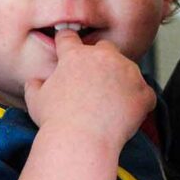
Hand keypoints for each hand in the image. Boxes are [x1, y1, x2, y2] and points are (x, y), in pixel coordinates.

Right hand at [23, 31, 155, 148]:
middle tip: (94, 83)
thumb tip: (34, 82)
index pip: (69, 38)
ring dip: (122, 81)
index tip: (68, 48)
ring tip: (110, 105)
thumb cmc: (56, 121)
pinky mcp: (142, 91)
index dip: (67, 43)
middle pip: (105, 48)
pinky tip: (127, 115)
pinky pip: (144, 93)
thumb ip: (35, 85)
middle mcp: (103, 57)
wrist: (82, 140)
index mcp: (75, 56)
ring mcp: (127, 72)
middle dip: (101, 60)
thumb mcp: (35, 100)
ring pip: (127, 69)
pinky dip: (139, 102)